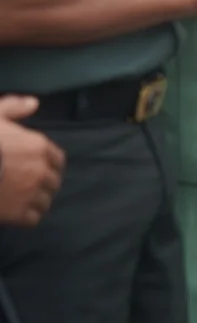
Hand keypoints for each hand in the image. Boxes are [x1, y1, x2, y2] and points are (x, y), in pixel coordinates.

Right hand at [0, 97, 64, 226]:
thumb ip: (13, 107)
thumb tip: (34, 103)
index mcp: (38, 147)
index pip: (57, 160)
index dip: (49, 165)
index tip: (40, 168)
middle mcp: (40, 171)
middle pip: (53, 182)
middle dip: (43, 184)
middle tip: (28, 186)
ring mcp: (30, 194)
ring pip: (45, 202)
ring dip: (36, 202)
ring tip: (22, 200)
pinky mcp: (17, 214)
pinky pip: (32, 219)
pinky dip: (26, 217)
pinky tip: (16, 213)